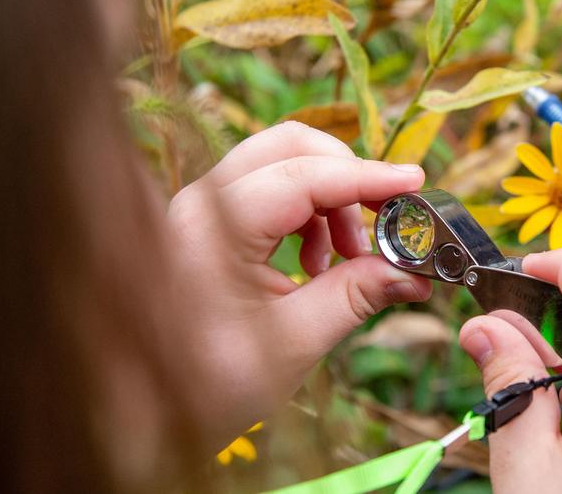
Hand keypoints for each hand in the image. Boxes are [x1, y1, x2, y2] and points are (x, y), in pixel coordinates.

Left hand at [167, 122, 431, 441]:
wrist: (144, 415)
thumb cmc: (210, 383)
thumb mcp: (295, 342)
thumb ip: (357, 295)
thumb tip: (416, 273)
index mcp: (214, 227)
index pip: (303, 176)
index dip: (367, 177)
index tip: (417, 185)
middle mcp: (201, 202)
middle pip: (289, 147)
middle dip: (348, 176)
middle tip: (386, 222)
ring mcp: (201, 208)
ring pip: (280, 163)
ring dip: (329, 197)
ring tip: (349, 258)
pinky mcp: (208, 222)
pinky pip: (268, 190)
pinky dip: (308, 212)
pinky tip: (319, 265)